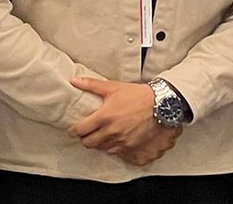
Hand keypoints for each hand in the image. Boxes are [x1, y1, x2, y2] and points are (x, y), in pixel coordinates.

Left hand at [67, 77, 181, 166]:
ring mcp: (121, 140)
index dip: (74, 131)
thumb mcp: (113, 87)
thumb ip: (92, 85)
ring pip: (101, 148)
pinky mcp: (130, 146)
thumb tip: (74, 81)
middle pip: (88, 143)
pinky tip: (112, 140)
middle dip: (85, 138)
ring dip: (98, 143)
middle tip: (86, 133)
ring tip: (99, 136)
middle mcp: (111, 131)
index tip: (73, 130)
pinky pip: (114, 151)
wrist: (159, 104)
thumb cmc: (136, 95)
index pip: (81, 130)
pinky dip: (110, 147)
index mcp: (103, 116)